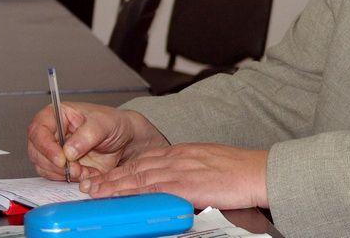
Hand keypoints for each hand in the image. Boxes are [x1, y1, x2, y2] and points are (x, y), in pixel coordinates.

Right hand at [27, 102, 167, 181]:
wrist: (125, 140)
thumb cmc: (114, 124)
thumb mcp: (105, 124)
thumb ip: (87, 135)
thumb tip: (68, 151)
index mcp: (57, 115)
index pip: (38, 130)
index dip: (45, 146)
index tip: (61, 158)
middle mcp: (51, 134)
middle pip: (36, 152)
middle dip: (55, 164)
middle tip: (75, 168)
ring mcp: (54, 151)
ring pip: (44, 167)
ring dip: (62, 174)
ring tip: (83, 170)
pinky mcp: (60, 166)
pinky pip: (56, 177)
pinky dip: (69, 179)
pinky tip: (85, 174)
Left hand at [79, 144, 268, 209]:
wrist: (259, 171)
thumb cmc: (240, 170)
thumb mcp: (211, 163)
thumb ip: (191, 170)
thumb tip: (178, 182)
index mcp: (185, 151)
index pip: (147, 158)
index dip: (124, 168)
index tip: (108, 175)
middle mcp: (180, 157)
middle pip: (138, 166)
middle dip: (112, 177)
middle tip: (90, 186)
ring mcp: (182, 170)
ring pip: (140, 176)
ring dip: (115, 186)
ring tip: (96, 193)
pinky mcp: (187, 185)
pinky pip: (154, 189)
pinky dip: (135, 193)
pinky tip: (122, 198)